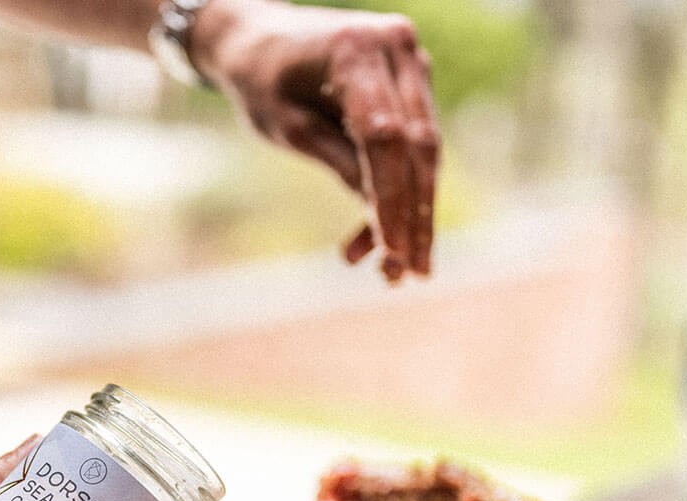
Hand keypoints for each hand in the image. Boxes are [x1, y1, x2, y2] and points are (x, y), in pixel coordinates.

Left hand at [192, 0, 438, 281]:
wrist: (260, 38)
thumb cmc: (263, 81)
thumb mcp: (290, 128)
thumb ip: (341, 165)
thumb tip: (387, 222)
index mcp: (355, 50)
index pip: (386, 138)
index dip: (392, 200)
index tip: (392, 251)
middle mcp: (394, 48)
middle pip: (418, 147)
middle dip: (415, 218)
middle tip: (410, 275)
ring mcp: (410, 63)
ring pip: (425, 154)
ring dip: (413, 217)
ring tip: (394, 272)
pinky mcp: (414, 86)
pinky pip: (416, 149)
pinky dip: (403, 195)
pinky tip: (383, 239)